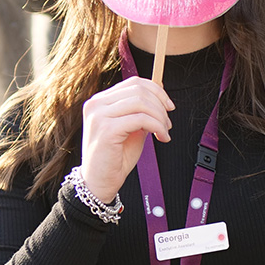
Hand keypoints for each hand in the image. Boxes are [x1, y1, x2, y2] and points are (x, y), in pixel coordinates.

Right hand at [80, 77, 174, 202]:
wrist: (98, 182)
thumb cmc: (113, 158)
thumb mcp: (130, 129)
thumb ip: (141, 112)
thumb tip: (160, 97)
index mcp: (100, 102)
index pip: (133, 83)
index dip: (156, 91)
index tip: (168, 106)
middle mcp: (96, 105)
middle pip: (138, 90)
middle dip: (160, 105)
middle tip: (168, 123)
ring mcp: (99, 116)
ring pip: (141, 102)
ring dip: (160, 117)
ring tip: (164, 132)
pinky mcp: (107, 129)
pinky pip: (141, 119)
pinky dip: (157, 127)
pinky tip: (161, 137)